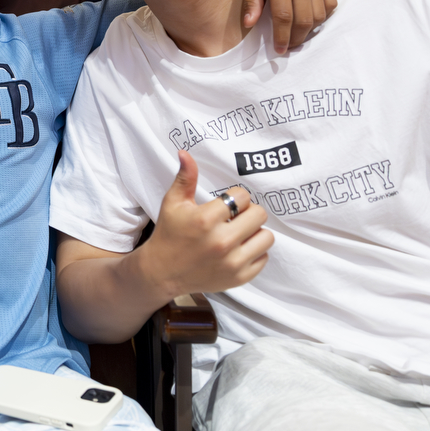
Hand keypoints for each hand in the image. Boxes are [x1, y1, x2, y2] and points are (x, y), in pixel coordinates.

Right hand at [138, 152, 272, 300]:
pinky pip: (264, 258)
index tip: (225, 204)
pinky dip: (254, 252)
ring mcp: (232, 262)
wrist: (163, 272)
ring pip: (266, 237)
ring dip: (254, 232)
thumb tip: (185, 152)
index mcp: (205, 220)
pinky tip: (239, 249)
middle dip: (247, 212)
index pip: (242, 196)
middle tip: (234, 217)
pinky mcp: (239, 278)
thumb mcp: (174, 203)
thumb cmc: (169, 233)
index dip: (235, 197)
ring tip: (239, 232)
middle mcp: (221, 242)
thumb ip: (186, 177)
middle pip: (259, 214)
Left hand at [240, 0, 337, 51]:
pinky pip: (330, 3)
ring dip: (309, 30)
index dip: (282, 37)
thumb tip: (249, 24)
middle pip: (303, 20)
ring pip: (318, 15)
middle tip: (287, 45)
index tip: (278, 50)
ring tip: (296, 34)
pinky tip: (311, 19)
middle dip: (295, 39)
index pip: (284, 18)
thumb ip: (252, 2)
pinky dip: (323, 15)